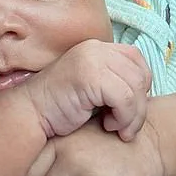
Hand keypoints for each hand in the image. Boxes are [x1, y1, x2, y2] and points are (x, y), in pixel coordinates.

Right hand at [23, 40, 151, 140]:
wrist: (31, 113)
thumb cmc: (60, 107)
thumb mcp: (91, 87)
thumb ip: (112, 80)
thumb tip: (145, 91)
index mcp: (95, 48)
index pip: (136, 58)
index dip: (141, 84)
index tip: (129, 107)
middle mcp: (95, 48)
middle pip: (140, 74)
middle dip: (140, 105)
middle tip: (125, 124)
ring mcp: (91, 59)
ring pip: (136, 88)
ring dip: (133, 116)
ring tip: (117, 127)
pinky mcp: (89, 76)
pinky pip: (125, 99)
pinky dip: (123, 118)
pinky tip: (107, 125)